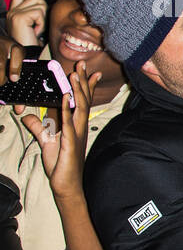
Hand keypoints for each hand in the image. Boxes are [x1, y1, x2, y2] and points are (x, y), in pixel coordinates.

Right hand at [5, 0, 46, 47]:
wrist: (28, 56)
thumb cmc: (34, 41)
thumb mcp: (34, 23)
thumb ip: (37, 11)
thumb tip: (47, 1)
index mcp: (14, 11)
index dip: (36, 1)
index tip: (38, 16)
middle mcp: (12, 10)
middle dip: (43, 10)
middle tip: (38, 24)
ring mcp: (14, 13)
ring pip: (40, 3)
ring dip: (43, 18)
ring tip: (37, 29)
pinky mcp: (19, 18)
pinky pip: (39, 13)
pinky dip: (42, 23)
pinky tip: (36, 32)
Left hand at [17, 61, 96, 201]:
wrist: (67, 185)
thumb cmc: (61, 165)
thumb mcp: (46, 142)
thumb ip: (38, 127)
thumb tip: (27, 115)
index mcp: (76, 126)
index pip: (82, 102)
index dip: (86, 86)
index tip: (88, 71)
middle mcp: (79, 127)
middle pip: (83, 100)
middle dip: (83, 81)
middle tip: (83, 64)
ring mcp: (77, 134)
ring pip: (79, 107)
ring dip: (77, 90)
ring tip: (74, 74)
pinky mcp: (70, 142)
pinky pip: (69, 122)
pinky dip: (67, 108)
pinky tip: (66, 97)